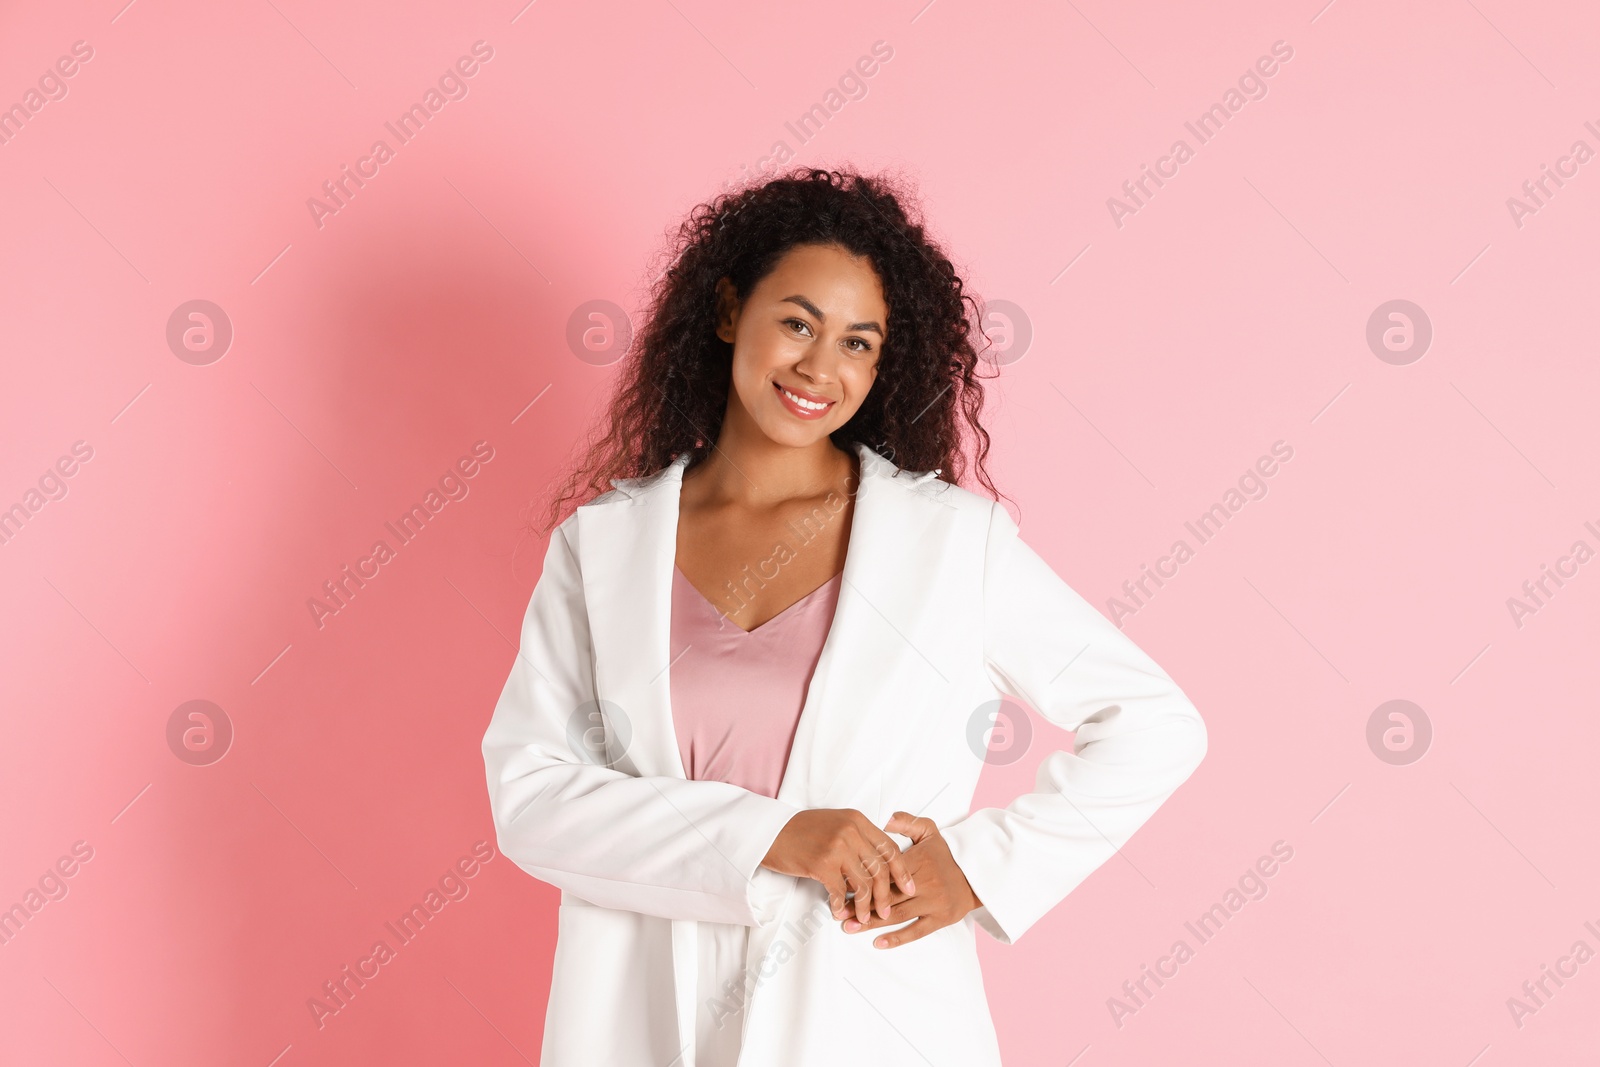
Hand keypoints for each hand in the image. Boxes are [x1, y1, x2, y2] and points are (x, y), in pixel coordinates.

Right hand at [761, 808, 916, 925]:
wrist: (770, 831)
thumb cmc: (802, 830)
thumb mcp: (836, 823)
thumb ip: (859, 836)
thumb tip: (879, 862)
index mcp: (857, 820)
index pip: (890, 848)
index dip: (902, 871)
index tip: (909, 888)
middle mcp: (851, 831)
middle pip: (880, 869)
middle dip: (886, 896)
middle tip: (886, 912)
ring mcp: (837, 847)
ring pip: (863, 885)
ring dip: (864, 907)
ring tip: (862, 918)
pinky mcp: (821, 864)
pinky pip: (839, 892)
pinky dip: (839, 905)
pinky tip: (837, 911)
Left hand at [840, 811, 981, 948]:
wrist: (977, 874)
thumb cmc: (947, 854)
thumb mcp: (930, 831)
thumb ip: (907, 822)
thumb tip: (886, 819)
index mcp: (918, 861)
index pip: (886, 871)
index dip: (864, 879)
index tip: (843, 884)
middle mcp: (925, 883)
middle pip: (887, 895)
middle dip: (860, 903)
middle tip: (838, 911)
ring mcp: (933, 902)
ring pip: (897, 914)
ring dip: (871, 922)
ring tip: (849, 927)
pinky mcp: (940, 918)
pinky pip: (916, 931)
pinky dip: (897, 938)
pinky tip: (878, 942)